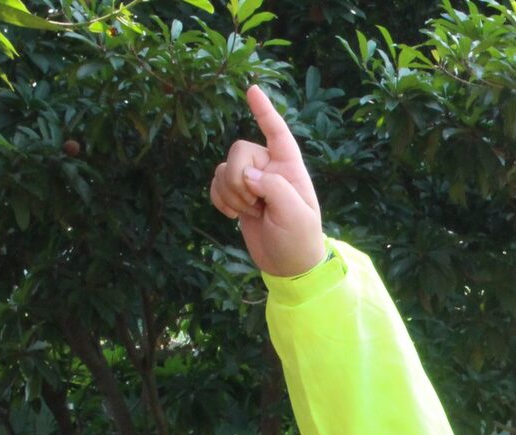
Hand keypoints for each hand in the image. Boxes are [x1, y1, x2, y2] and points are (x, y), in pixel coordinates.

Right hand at [208, 85, 324, 277]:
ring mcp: (251, 180)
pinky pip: (215, 183)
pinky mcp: (236, 194)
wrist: (288, 265)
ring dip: (231, 193)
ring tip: (251, 213)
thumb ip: (275, 188)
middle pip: (239, 150)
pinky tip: (233, 215)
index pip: (278, 133)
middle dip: (240, 179)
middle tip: (256, 205)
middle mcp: (270, 168)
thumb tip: (248, 174)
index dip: (265, 111)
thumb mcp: (295, 215)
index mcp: (290, 167)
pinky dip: (220, 199)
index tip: (253, 89)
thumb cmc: (300, 239)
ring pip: (224, 167)